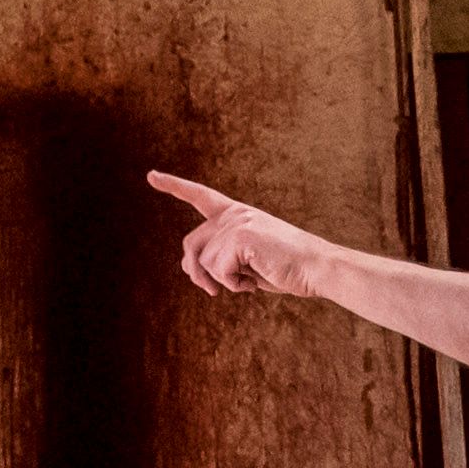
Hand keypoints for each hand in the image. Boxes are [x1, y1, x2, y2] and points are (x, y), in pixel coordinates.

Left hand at [148, 170, 337, 298]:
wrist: (316, 268)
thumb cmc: (285, 268)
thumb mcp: (246, 262)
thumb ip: (219, 257)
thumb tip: (186, 265)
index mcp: (236, 213)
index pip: (200, 196)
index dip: (175, 186)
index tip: (151, 175)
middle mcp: (234, 213)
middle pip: (191, 244)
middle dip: (196, 273)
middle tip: (212, 292)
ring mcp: (237, 223)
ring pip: (205, 262)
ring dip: (222, 281)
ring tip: (249, 280)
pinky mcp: (241, 236)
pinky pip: (218, 270)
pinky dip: (233, 284)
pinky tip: (253, 281)